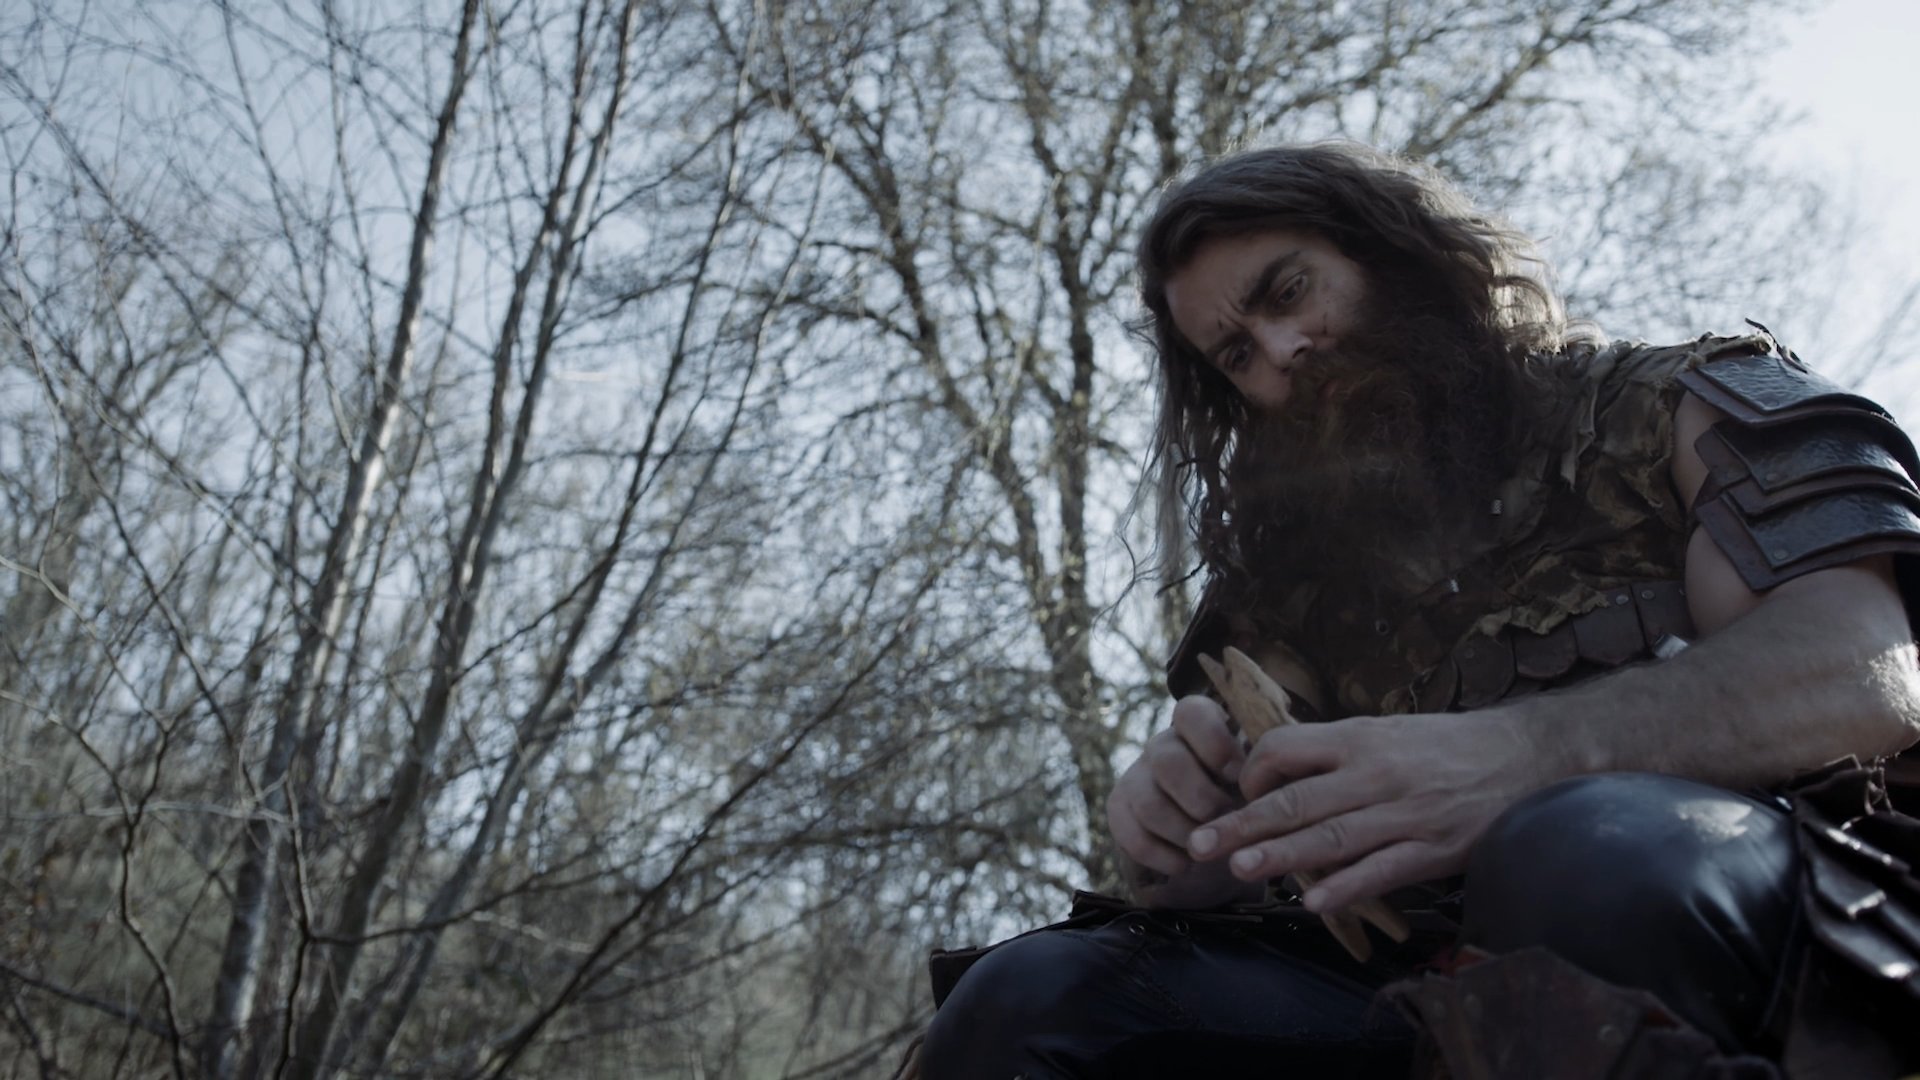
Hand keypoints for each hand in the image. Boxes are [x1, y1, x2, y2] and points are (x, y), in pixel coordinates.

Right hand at [1107, 695, 1261, 907]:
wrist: (1213, 838)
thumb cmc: (1246, 797)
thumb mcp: (1262, 775)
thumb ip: (1268, 765)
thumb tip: (1278, 766)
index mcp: (1199, 727)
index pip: (1192, 712)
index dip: (1214, 743)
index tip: (1238, 776)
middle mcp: (1162, 745)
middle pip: (1167, 759)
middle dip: (1202, 799)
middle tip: (1228, 821)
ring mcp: (1137, 777)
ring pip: (1150, 803)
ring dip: (1186, 833)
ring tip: (1210, 847)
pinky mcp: (1120, 810)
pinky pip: (1133, 835)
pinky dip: (1164, 857)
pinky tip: (1187, 864)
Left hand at [1188, 708, 1560, 911]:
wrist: (1524, 755)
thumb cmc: (1445, 746)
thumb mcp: (1387, 730)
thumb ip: (1336, 751)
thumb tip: (1276, 767)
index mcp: (1360, 738)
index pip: (1285, 750)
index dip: (1252, 773)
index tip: (1234, 795)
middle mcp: (1376, 773)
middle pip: (1296, 799)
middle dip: (1242, 824)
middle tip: (1199, 844)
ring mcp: (1405, 813)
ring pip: (1331, 837)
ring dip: (1281, 856)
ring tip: (1240, 871)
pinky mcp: (1433, 849)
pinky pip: (1381, 871)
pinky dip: (1345, 887)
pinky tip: (1312, 901)